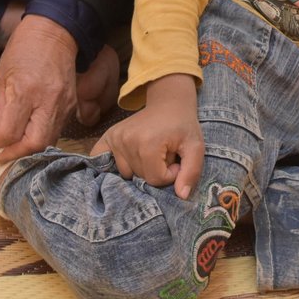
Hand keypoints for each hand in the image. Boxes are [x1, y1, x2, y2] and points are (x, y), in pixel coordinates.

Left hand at [0, 14, 78, 162]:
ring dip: (28, 151)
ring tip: (12, 149)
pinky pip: (56, 132)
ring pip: (48, 143)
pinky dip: (40, 140)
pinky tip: (28, 136)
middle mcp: (48, 101)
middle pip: (34, 144)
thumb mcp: (0, 78)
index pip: (10, 132)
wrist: (55, 34)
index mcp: (25, 91)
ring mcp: (63, 106)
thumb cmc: (22, 52)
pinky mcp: (72, 107)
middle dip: (14, 155)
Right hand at [91, 73, 203, 198]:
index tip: (175, 159)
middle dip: (156, 170)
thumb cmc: (183, 126)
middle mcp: (126, 141)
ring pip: (127, 173)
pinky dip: (111, 165)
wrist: (169, 103)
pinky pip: (101, 160)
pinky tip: (125, 159)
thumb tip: (181, 195)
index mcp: (147, 144)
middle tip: (165, 153)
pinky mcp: (109, 136)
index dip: (170, 174)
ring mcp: (115, 138)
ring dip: (141, 168)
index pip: (155, 179)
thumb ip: (191, 171)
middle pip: (140, 176)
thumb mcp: (196, 146)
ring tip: (152, 152)